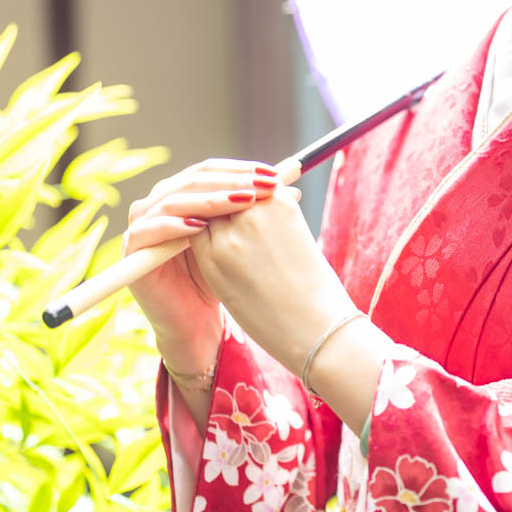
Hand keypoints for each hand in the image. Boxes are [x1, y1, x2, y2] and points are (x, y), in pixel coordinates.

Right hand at [124, 157, 281, 360]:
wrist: (197, 322)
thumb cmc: (221, 280)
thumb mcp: (240, 240)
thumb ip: (254, 213)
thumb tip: (291, 187)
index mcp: (183, 195)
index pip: (210, 170)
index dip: (241, 170)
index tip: (275, 175)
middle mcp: (158, 203)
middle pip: (192, 179)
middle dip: (231, 181)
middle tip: (262, 186)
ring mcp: (142, 223)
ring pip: (175, 200)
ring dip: (210, 199)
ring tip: (241, 202)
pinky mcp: (132, 248)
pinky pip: (151, 229)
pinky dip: (175, 225)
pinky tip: (200, 227)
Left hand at [183, 185, 345, 379]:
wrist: (317, 327)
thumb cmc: (314, 286)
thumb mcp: (298, 237)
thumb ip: (272, 215)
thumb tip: (255, 200)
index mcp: (278, 201)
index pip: (245, 184)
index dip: (238, 195)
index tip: (237, 207)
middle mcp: (252, 211)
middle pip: (222, 197)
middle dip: (220, 207)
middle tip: (217, 223)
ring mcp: (230, 236)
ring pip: (204, 217)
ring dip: (206, 225)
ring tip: (217, 246)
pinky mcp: (214, 262)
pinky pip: (194, 240)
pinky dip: (198, 244)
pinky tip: (210, 259)